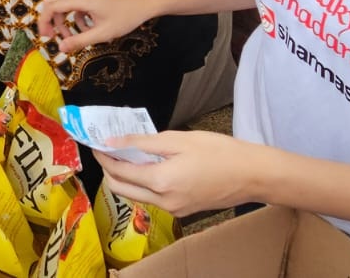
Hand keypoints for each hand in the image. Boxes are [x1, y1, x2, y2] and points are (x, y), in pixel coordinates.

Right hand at [35, 0, 151, 52]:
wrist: (143, 3)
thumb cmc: (125, 17)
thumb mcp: (102, 33)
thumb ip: (79, 41)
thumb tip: (61, 48)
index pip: (51, 7)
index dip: (44, 23)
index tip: (47, 38)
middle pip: (53, 3)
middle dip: (50, 21)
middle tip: (53, 37)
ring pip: (63, 5)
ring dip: (64, 22)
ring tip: (73, 38)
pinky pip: (74, 6)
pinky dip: (76, 19)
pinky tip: (88, 30)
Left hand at [98, 131, 264, 216]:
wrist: (252, 175)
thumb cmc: (220, 152)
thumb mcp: (179, 139)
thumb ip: (142, 142)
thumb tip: (113, 141)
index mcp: (160, 181)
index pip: (118, 171)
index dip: (104, 156)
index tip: (96, 142)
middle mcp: (163, 201)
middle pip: (122, 189)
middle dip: (109, 169)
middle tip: (107, 148)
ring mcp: (173, 209)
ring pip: (137, 195)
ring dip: (126, 176)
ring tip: (127, 153)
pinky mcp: (183, 210)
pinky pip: (153, 197)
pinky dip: (144, 182)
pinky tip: (149, 164)